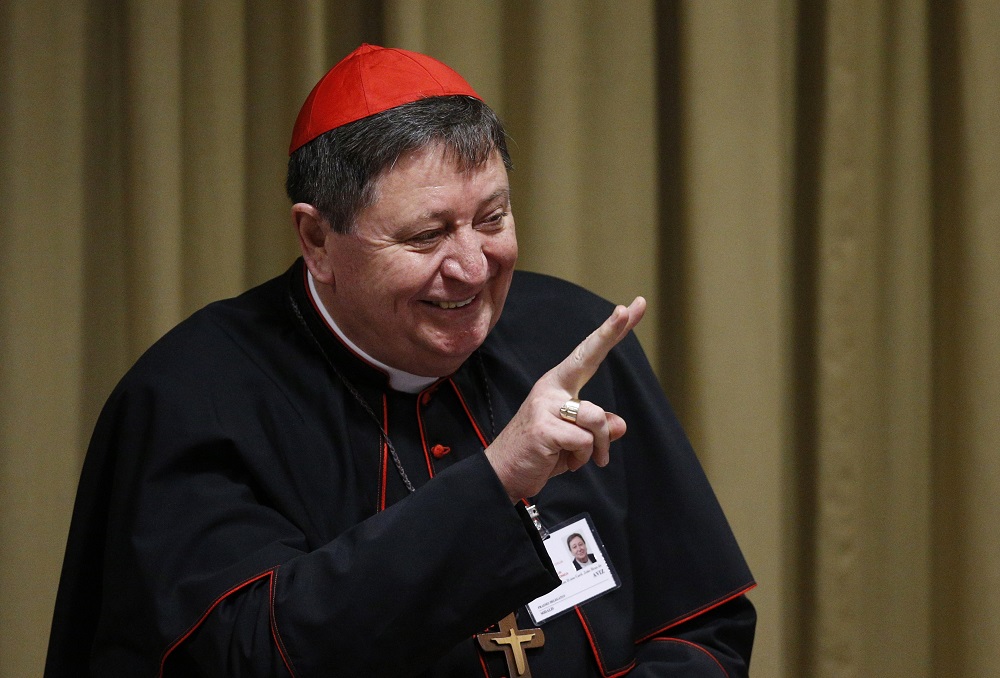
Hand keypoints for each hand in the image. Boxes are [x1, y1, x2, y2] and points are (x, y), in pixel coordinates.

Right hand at [485, 297, 645, 501]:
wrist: (502, 475)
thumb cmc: (538, 455)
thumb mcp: (575, 441)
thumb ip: (597, 430)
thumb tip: (619, 425)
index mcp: (558, 385)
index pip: (589, 353)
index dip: (611, 331)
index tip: (631, 308)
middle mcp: (551, 388)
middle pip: (587, 356)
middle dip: (609, 331)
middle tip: (627, 307)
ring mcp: (545, 405)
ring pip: (597, 419)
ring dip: (597, 447)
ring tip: (577, 460)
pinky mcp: (544, 427)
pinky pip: (585, 442)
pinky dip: (582, 459)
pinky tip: (563, 462)